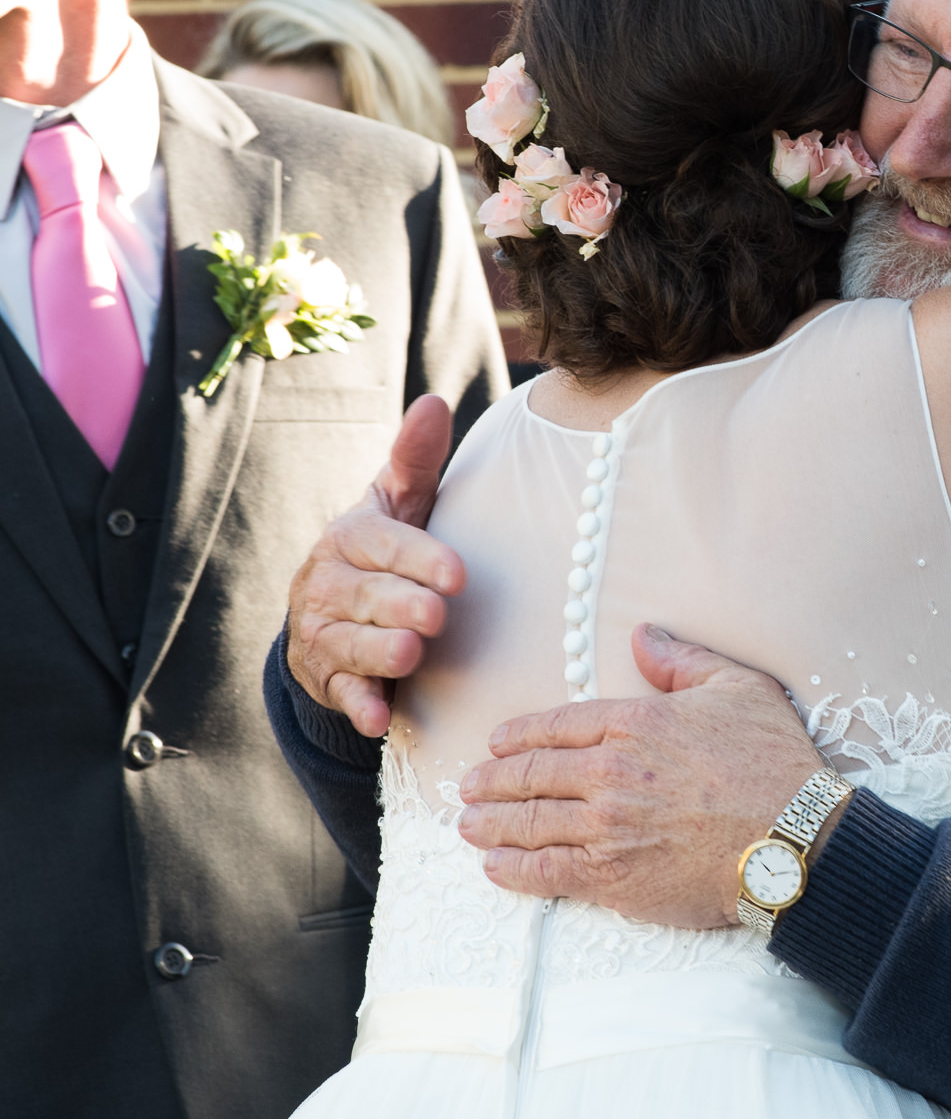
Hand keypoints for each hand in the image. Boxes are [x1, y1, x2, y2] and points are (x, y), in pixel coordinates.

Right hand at [285, 395, 465, 736]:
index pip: (382, 544)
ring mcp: (322, 633)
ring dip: (380, 653)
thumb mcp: (399, 503)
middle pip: (365, 597)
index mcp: (350, 536)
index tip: (458, 573)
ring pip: (351, 645)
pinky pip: (339, 693)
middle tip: (436, 615)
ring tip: (413, 654)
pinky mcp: (325, 677)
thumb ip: (416, 459)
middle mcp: (327, 583)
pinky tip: (378, 717)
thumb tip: (433, 400)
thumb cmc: (385, 548)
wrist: (333, 611)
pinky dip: (358, 706)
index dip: (418, 558)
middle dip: (400, 605)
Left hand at [456, 625, 833, 927]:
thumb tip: (643, 636)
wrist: (795, 839)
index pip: (556, 726)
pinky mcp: (611, 877)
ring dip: (491, 824)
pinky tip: (495, 867)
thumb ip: (682, 661)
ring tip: (469, 825)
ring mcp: (605, 827)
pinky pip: (545, 872)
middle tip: (469, 786)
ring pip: (529, 823)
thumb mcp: (739, 688)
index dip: (519, 735)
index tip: (497, 742)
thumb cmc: (775, 762)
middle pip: (532, 774)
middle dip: (492, 781)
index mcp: (635, 721)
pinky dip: (513, 869)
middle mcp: (610, 772)